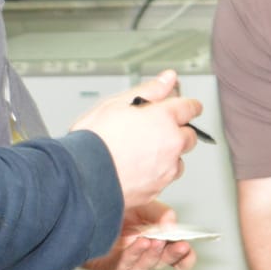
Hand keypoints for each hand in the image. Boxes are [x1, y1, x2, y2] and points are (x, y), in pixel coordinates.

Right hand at [72, 71, 199, 209]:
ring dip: (168, 157)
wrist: (80, 177)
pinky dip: (157, 175)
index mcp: (164, 119)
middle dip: (178, 132)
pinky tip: (137, 170)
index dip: (189, 106)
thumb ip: (149, 90)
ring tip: (142, 154)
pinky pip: (165, 180)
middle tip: (157, 131)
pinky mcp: (156, 190)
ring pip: (178, 161)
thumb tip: (168, 78)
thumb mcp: (116, 103)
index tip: (189, 108)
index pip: (190, 108)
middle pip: (189, 136)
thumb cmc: (93, 140)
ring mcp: (165, 170)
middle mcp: (171, 145)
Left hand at [82, 201, 194, 269]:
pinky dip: (133, 255)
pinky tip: (139, 243)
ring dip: (153, 256)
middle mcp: (141, 255)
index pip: (175, 256)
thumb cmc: (113, 208)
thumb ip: (161, 213)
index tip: (190, 251)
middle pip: (162, 262)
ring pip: (143, 267)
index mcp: (155, 242)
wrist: (81, 209)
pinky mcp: (107, 267)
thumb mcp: (143, 203)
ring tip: (157, 241)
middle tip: (181, 246)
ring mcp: (125, 262)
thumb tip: (172, 224)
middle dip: (174, 255)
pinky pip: (122, 266)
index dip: (185, 257)